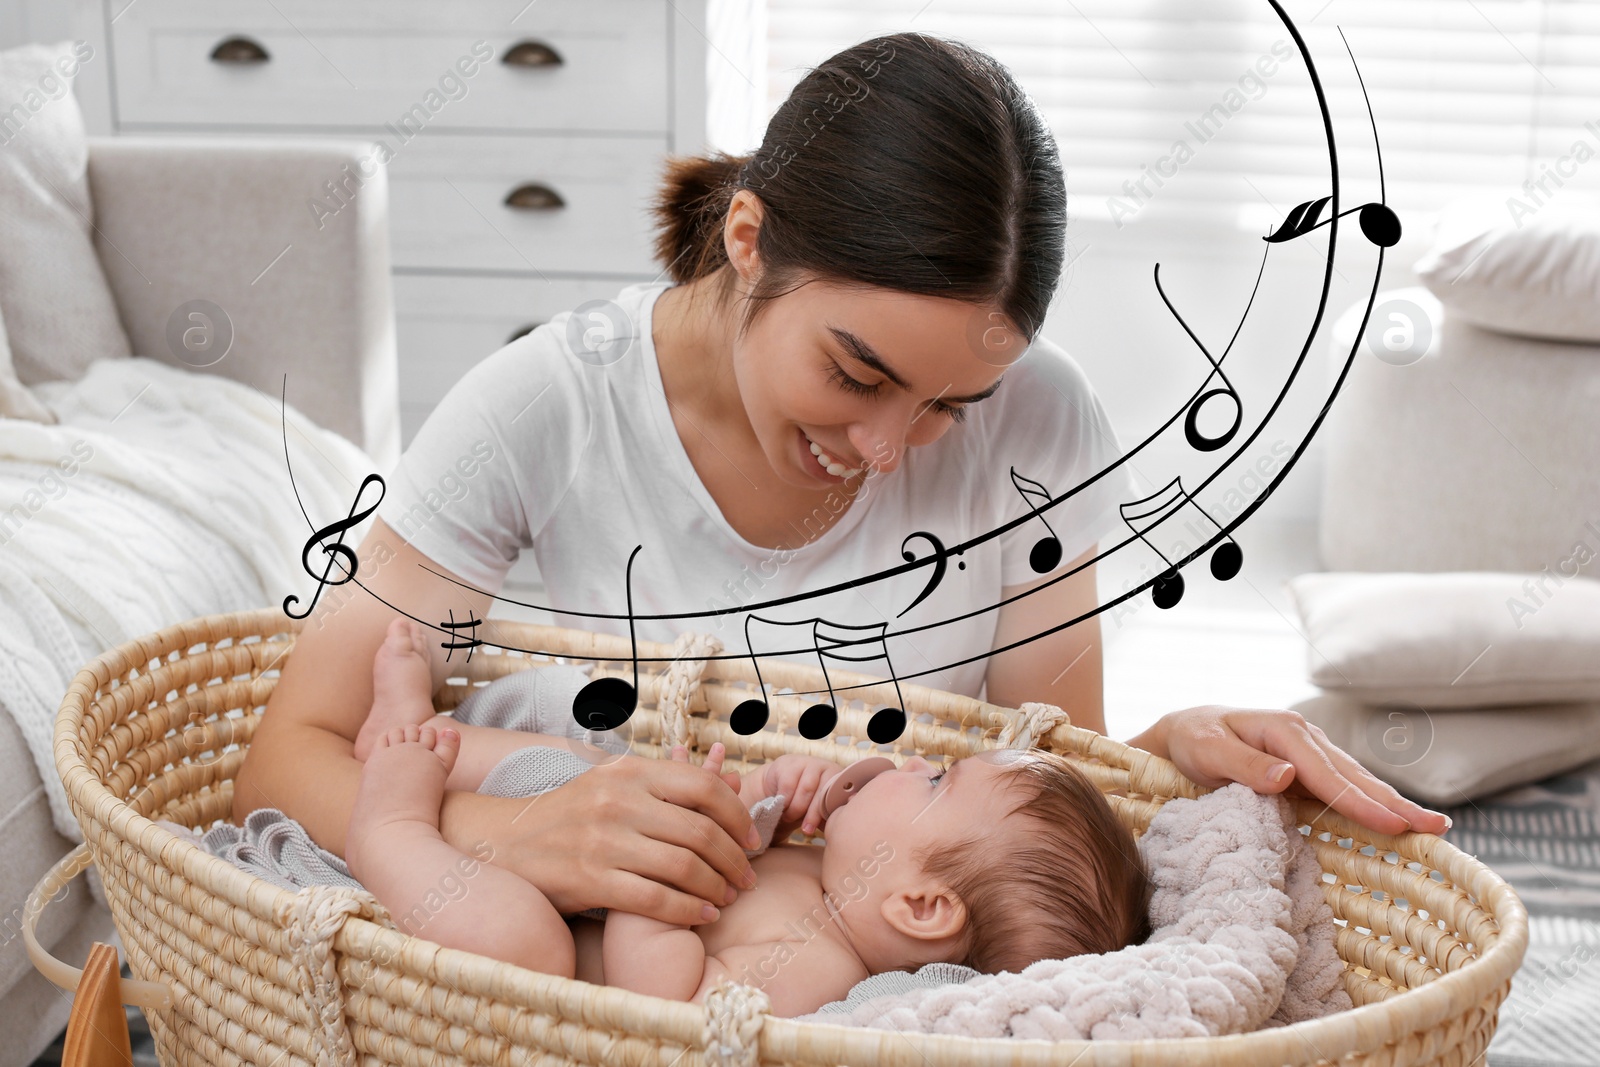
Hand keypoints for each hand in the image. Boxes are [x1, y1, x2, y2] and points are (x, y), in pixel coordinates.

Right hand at [450, 747, 760, 926]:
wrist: (503, 841)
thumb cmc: (570, 814)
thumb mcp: (614, 784)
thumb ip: (665, 786)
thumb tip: (730, 784)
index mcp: (629, 771)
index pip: (702, 786)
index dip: (737, 814)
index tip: (752, 838)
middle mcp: (618, 801)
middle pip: (700, 830)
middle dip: (734, 859)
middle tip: (748, 876)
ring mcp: (602, 841)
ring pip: (683, 866)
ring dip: (717, 886)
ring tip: (728, 897)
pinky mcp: (589, 880)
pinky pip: (656, 899)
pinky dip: (689, 910)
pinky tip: (703, 915)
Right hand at [758, 754, 845, 835]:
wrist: (780, 784)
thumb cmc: (804, 800)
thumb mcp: (818, 809)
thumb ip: (828, 815)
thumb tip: (838, 826)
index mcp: (838, 778)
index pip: (836, 797)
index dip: (825, 814)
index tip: (815, 830)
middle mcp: (825, 766)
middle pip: (822, 793)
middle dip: (812, 815)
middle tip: (805, 829)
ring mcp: (807, 762)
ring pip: (806, 789)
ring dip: (796, 808)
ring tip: (789, 817)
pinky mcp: (789, 762)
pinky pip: (788, 785)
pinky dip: (784, 800)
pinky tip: (781, 805)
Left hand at [1133, 705, 1450, 836]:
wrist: (1185, 731)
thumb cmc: (1193, 740)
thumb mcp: (1207, 750)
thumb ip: (1244, 765)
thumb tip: (1287, 775)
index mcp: (1284, 731)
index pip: (1328, 774)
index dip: (1361, 802)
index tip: (1394, 826)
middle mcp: (1305, 738)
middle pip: (1355, 776)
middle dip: (1396, 804)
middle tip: (1438, 829)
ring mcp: (1311, 752)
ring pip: (1357, 781)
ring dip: (1394, 805)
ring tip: (1433, 828)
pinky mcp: (1310, 768)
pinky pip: (1345, 788)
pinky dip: (1372, 804)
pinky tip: (1395, 822)